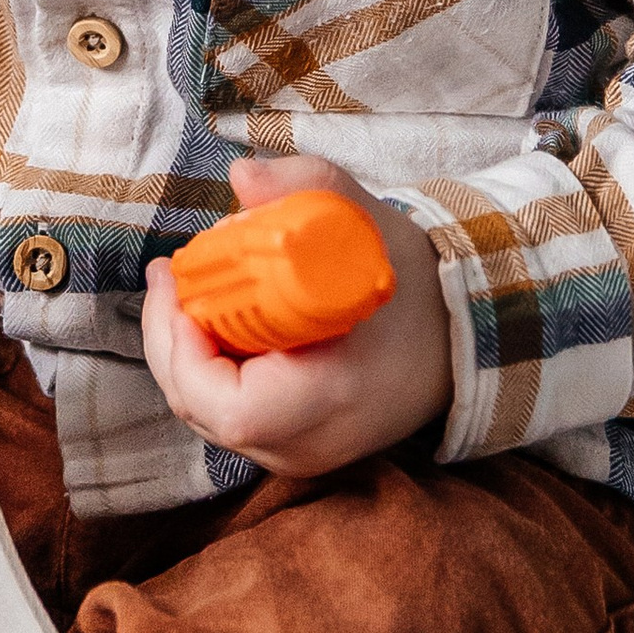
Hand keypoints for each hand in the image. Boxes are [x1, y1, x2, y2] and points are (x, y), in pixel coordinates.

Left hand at [140, 155, 451, 481]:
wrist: (464, 336)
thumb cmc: (416, 284)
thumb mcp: (368, 224)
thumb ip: (309, 187)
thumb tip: (243, 176)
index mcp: (332, 399)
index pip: (231, 406)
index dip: (185, 349)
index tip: (179, 283)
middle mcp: (312, 443)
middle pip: (202, 409)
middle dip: (171, 338)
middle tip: (169, 276)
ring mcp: (302, 456)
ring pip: (208, 415)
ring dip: (184, 353)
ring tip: (182, 290)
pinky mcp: (295, 450)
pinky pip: (229, 417)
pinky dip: (208, 370)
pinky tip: (210, 322)